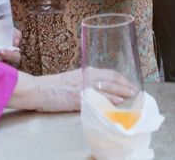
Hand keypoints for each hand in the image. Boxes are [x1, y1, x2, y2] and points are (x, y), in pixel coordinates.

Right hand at [7, 68, 136, 112]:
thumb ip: (86, 80)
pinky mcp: (79, 97)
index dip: (122, 78)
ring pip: (108, 88)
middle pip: (112, 79)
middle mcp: (87, 77)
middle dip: (126, 85)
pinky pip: (98, 98)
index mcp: (86, 71)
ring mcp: (84, 87)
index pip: (110, 72)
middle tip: (136, 90)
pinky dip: (110, 100)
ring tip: (131, 96)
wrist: (38, 89)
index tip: (130, 83)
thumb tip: (99, 87)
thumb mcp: (73, 78)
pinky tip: (118, 102)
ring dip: (122, 92)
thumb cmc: (53, 85)